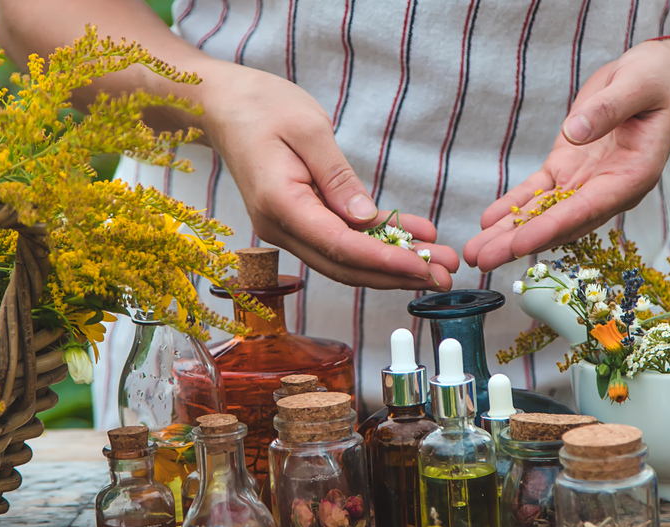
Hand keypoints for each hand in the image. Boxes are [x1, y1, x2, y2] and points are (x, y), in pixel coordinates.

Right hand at [194, 62, 457, 288]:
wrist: (225, 106)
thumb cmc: (262, 108)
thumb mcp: (308, 130)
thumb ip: (338, 177)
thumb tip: (366, 219)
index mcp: (280, 205)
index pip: (339, 245)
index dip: (384, 261)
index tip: (423, 267)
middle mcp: (281, 227)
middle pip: (345, 265)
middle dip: (397, 275)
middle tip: (444, 277)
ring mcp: (289, 229)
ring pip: (346, 260)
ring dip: (392, 266)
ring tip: (439, 265)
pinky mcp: (300, 222)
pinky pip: (342, 241)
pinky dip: (378, 243)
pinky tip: (416, 239)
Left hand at [462, 38, 669, 271]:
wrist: (658, 79)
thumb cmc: (656, 80)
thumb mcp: (638, 84)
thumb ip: (608, 109)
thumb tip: (574, 132)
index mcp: (632, 176)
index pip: (587, 209)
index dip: (552, 228)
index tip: (520, 244)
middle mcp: (608, 189)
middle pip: (560, 223)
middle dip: (519, 242)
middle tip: (482, 260)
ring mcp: (586, 182)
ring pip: (543, 213)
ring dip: (508, 233)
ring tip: (475, 253)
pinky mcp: (568, 169)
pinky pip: (537, 193)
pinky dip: (512, 206)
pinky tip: (488, 222)